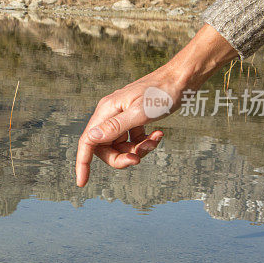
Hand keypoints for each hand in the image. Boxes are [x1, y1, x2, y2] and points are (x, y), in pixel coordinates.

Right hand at [76, 24, 237, 184]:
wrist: (181, 79)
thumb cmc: (162, 93)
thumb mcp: (140, 112)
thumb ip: (115, 127)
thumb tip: (90, 140)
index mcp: (106, 111)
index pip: (87, 141)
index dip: (82, 163)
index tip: (82, 183)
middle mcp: (110, 114)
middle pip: (105, 148)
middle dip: (121, 157)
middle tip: (139, 159)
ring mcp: (121, 116)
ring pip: (120, 145)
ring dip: (137, 149)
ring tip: (155, 141)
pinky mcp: (134, 119)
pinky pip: (132, 139)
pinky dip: (144, 142)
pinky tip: (158, 134)